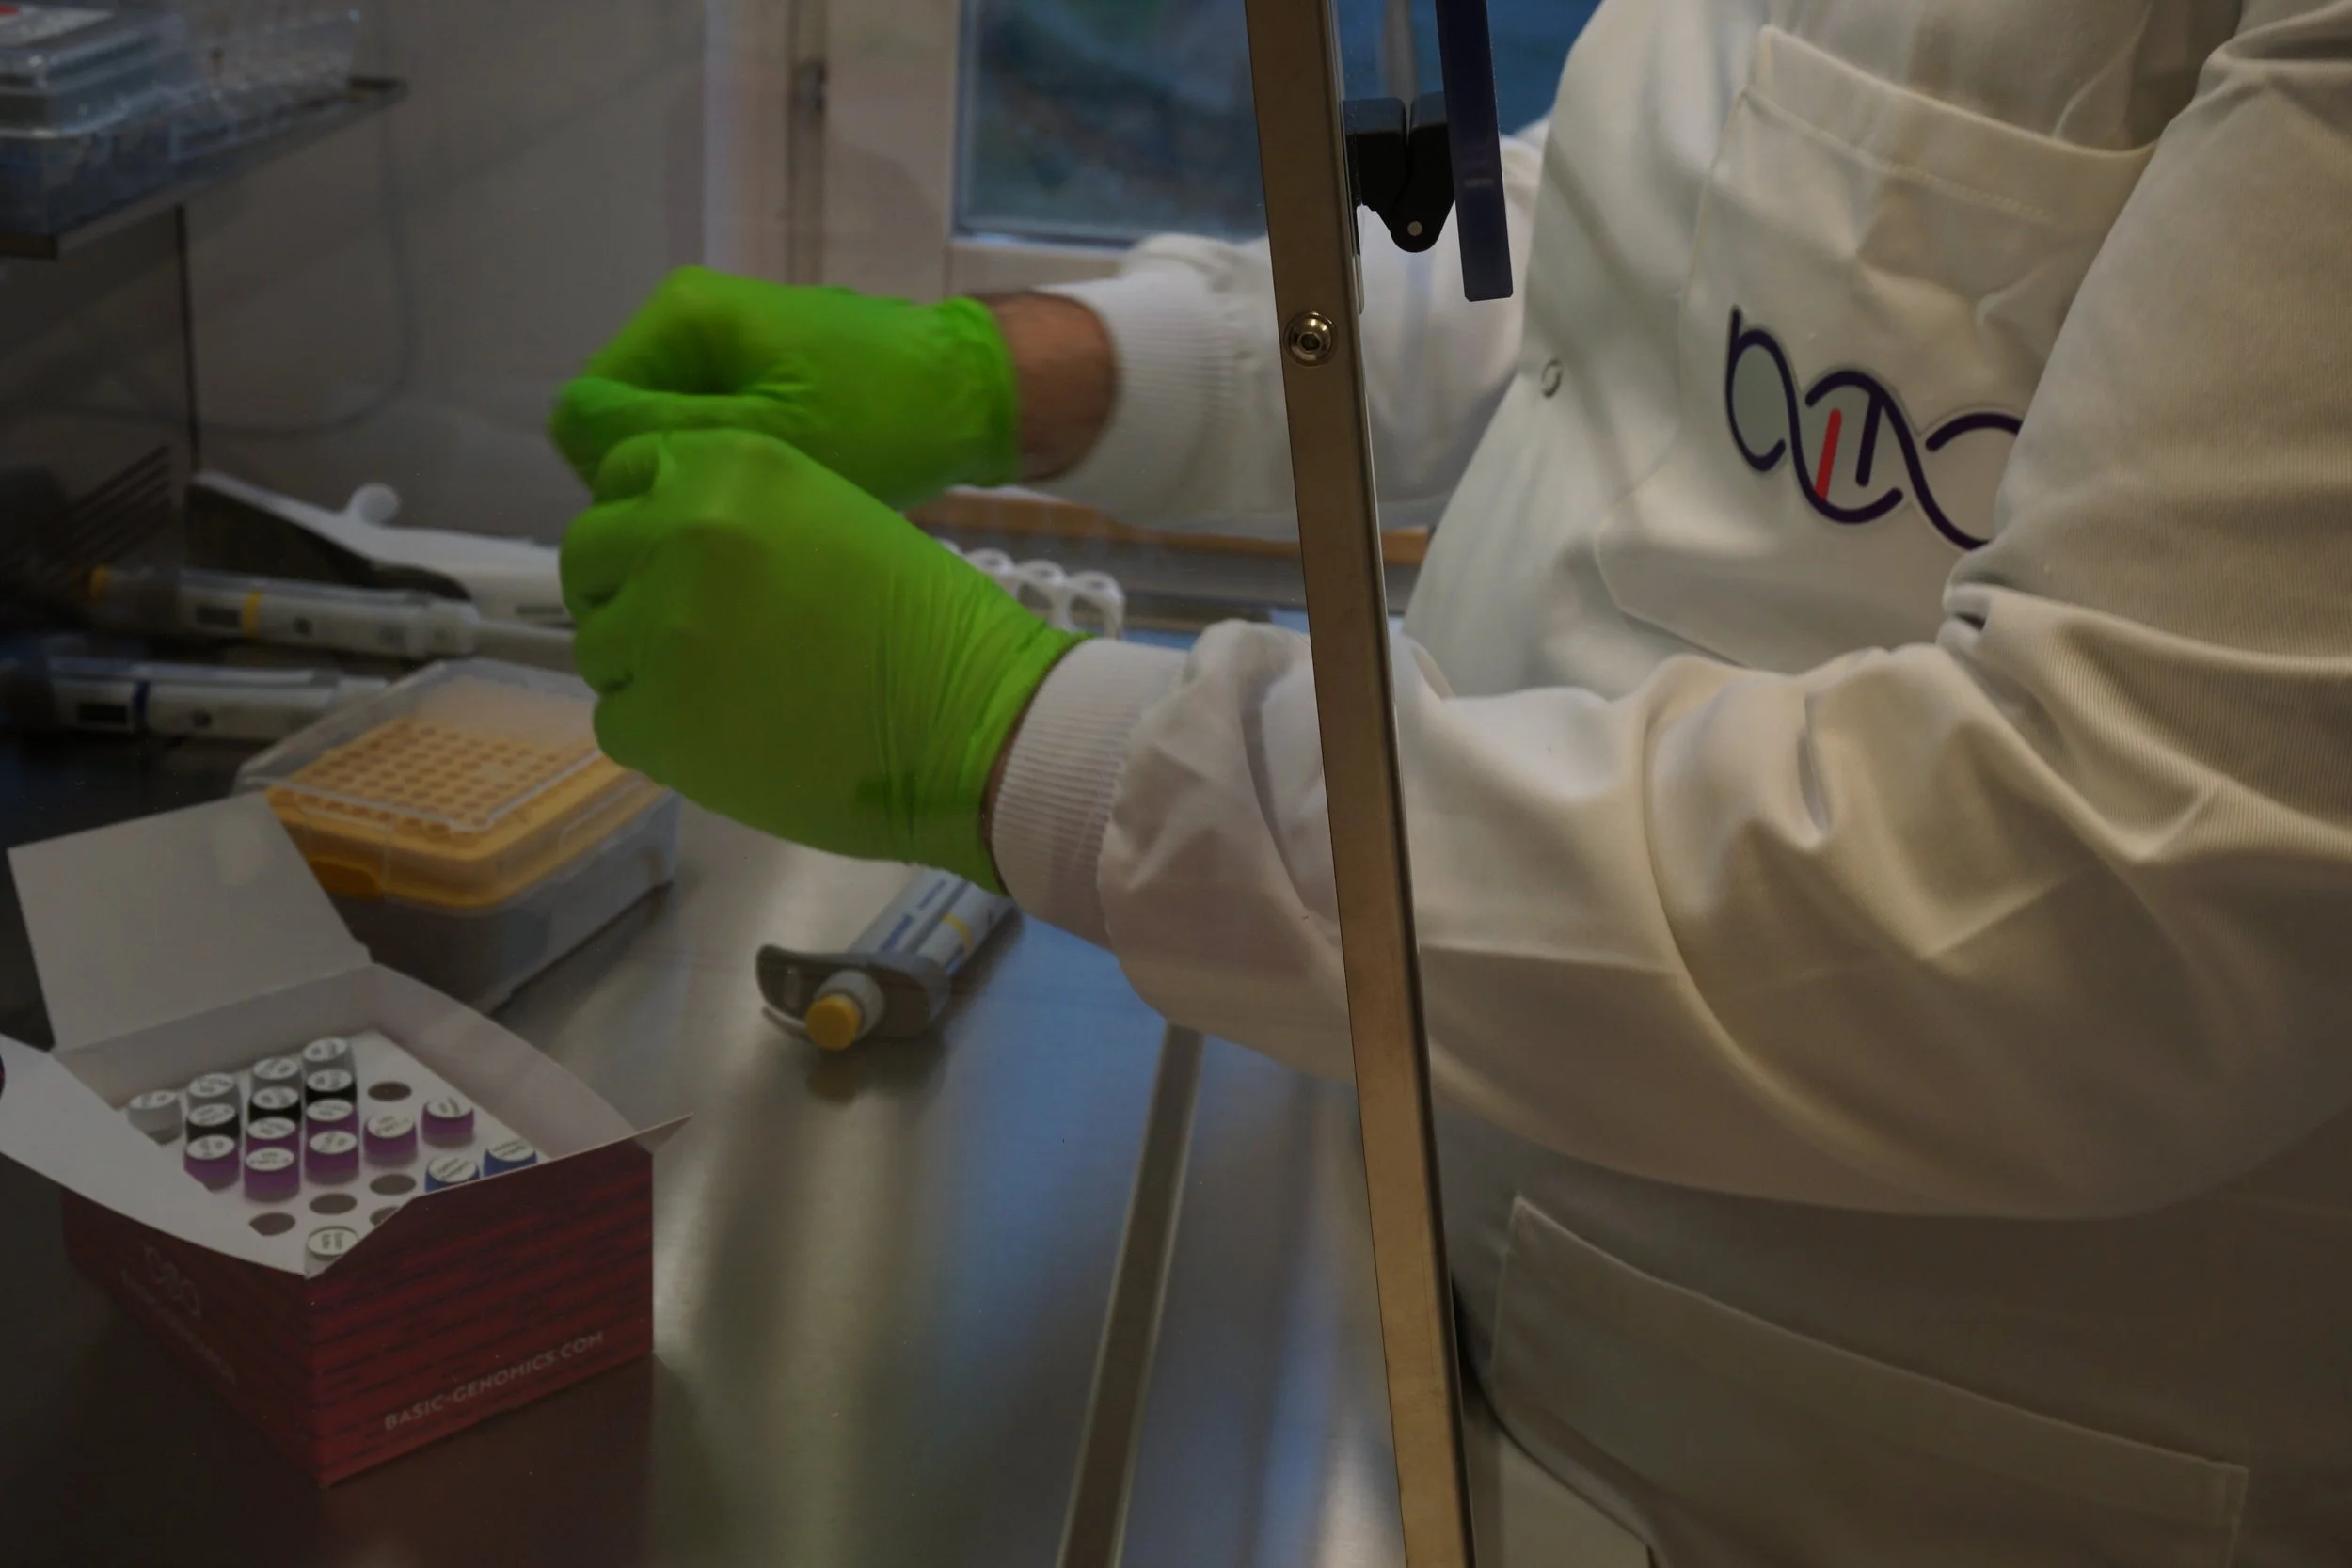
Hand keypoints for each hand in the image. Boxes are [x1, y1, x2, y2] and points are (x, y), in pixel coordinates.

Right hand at [549, 269, 1020, 509]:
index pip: (589, 410)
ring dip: (709, 476)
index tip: (689, 505)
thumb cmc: (880, 417)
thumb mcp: (763, 437)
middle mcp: (692, 318)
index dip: (623, 471)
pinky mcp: (763, 373)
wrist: (980, 395)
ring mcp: (729, 345)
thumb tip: (570, 432)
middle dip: (668, 473)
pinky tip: (787, 487)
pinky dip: (742, 466)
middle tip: (737, 509)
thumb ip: (660, 433)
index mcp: (681, 315)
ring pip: (673, 435)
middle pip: (629, 423)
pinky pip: (717, 430)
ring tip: (767, 502)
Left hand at [561, 429, 1079, 886]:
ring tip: (726, 691)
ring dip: (645, 669)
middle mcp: (678, 530)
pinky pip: (617, 721)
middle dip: (624, 592)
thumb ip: (740, 514)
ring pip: (599, 646)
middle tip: (690, 634)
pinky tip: (729, 735)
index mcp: (728, 466)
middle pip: (588, 556)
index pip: (624, 473)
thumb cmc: (931, 623)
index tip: (673, 560)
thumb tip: (664, 544)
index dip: (642, 522)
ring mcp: (658, 628)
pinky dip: (662, 734)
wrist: (976, 722)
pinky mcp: (655, 720)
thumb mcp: (832, 517)